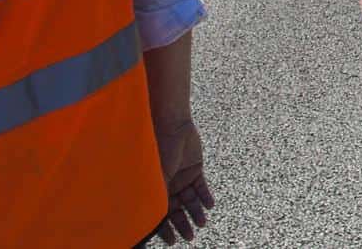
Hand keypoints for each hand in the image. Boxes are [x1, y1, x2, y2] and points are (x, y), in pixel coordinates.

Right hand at [154, 121, 213, 244]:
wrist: (171, 125)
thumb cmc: (156, 149)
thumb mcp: (154, 176)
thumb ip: (156, 196)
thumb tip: (153, 220)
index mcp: (152, 188)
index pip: (158, 213)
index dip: (164, 229)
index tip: (172, 241)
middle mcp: (166, 185)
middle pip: (175, 210)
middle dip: (182, 225)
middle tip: (190, 237)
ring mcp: (181, 177)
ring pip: (190, 201)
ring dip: (196, 213)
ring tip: (202, 223)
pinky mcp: (194, 169)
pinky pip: (200, 187)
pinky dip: (205, 197)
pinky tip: (210, 206)